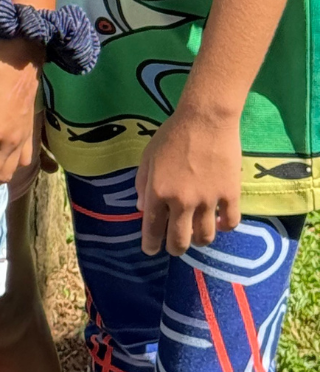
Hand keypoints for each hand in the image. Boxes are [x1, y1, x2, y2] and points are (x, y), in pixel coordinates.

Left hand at [136, 103, 242, 255]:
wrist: (206, 120)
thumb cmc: (172, 135)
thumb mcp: (147, 157)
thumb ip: (142, 184)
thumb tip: (141, 209)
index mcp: (158, 192)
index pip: (152, 228)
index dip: (151, 243)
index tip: (150, 250)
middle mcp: (182, 202)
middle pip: (180, 240)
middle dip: (175, 248)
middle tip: (174, 248)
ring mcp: (208, 200)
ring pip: (206, 236)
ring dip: (200, 241)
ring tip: (197, 237)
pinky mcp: (230, 195)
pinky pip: (230, 223)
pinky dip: (224, 228)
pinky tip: (219, 224)